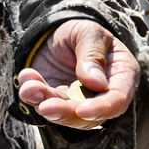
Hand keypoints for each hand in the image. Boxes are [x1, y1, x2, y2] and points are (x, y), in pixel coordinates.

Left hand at [17, 18, 138, 129]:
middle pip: (88, 116)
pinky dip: (32, 94)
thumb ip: (93, 55)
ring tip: (30, 87)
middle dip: (65, 112)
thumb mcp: (89, 33)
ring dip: (44, 103)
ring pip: (63, 114)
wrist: (58, 33)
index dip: (101, 108)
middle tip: (46, 107)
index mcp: (121, 76)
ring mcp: (77, 101)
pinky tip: (26, 77)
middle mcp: (101, 95)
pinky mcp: (56, 100)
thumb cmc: (82, 32)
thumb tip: (96, 83)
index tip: (82, 110)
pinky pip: (43, 103)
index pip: (117, 100)